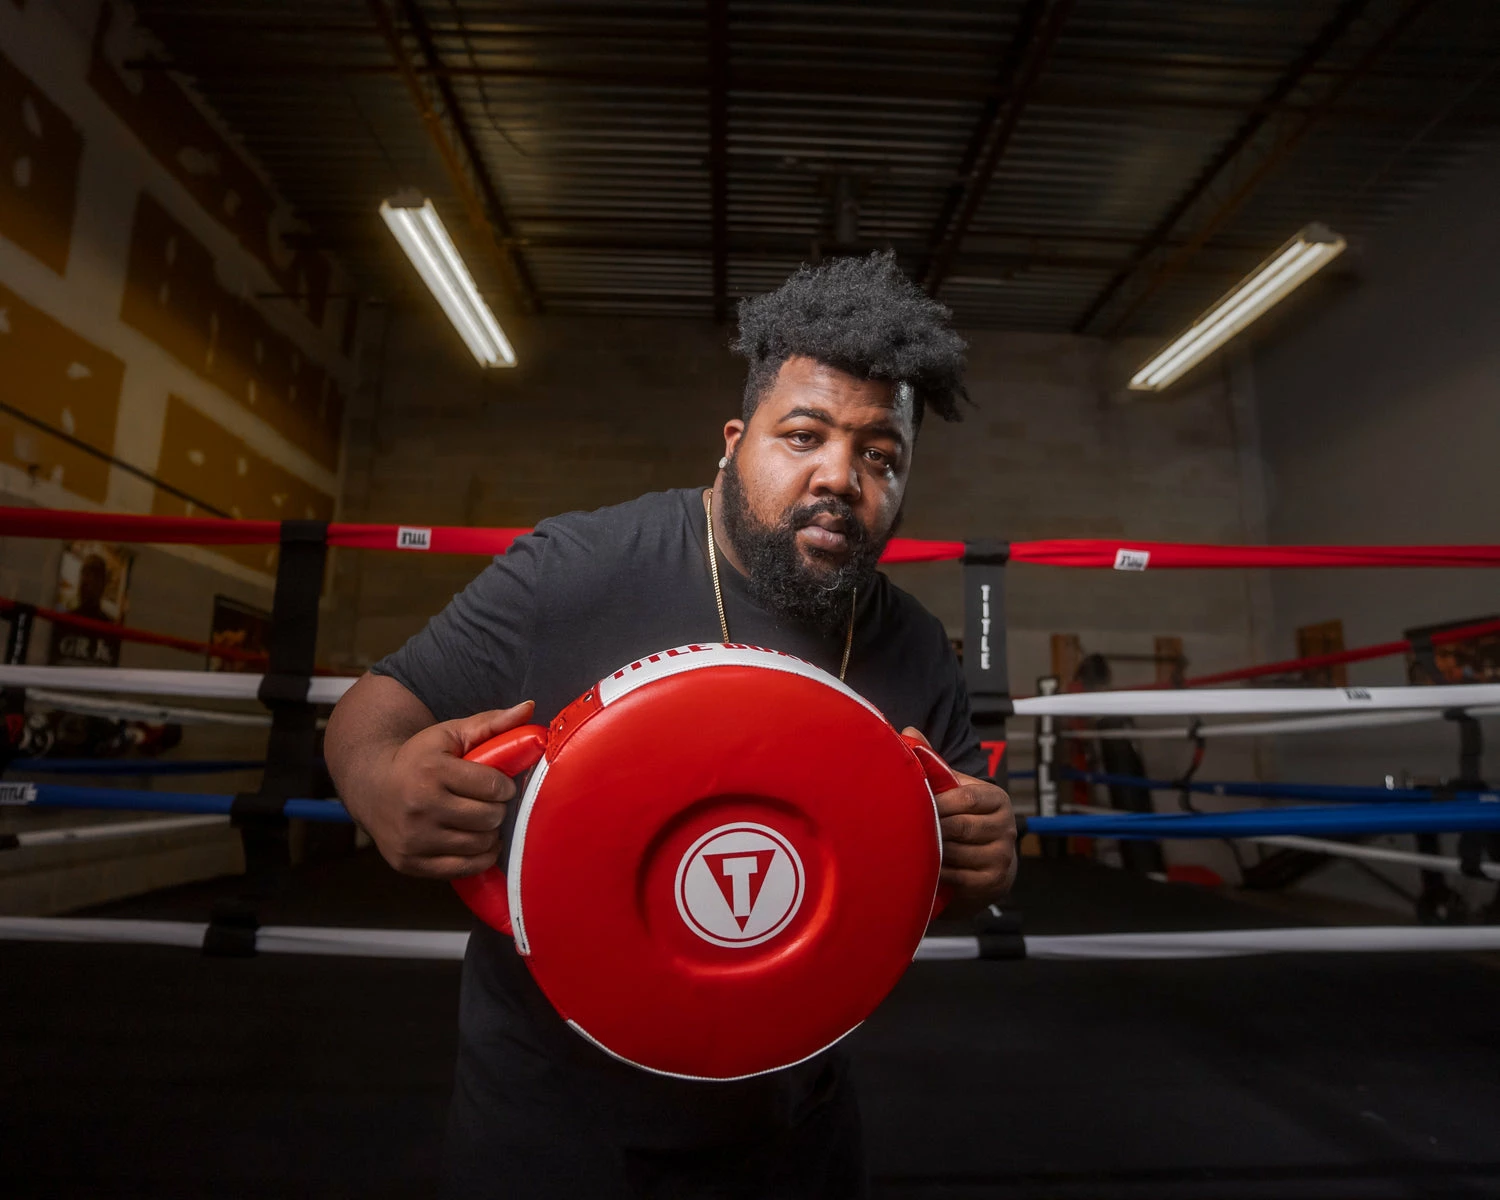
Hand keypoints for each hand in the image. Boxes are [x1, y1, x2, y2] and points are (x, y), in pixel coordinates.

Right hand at [363, 702, 534, 879]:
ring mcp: (413, 838)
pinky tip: (474, 841)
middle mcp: (420, 805)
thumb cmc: (420, 758)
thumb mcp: (451, 734)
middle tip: (487, 803)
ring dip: (488, 833)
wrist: (371, 786)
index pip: (493, 786)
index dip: (504, 786)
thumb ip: (492, 723)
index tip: (498, 784)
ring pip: (480, 844)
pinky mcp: (410, 863)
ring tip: (479, 820)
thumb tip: (529, 708)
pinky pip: (464, 869)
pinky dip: (478, 857)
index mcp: (432, 770)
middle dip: (496, 810)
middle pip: (490, 818)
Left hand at [903, 727, 1017, 911]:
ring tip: (907, 846)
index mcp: (997, 799)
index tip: (913, 804)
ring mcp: (1002, 857)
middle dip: (930, 828)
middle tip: (902, 828)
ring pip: (956, 853)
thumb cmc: (963, 819)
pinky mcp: (993, 883)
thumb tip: (908, 732)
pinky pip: (958, 877)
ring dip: (931, 851)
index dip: (938, 802)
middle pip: (960, 827)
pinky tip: (922, 868)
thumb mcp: (955, 790)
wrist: (988, 865)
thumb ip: (934, 765)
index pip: (967, 797)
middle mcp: (1007, 828)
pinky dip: (938, 872)